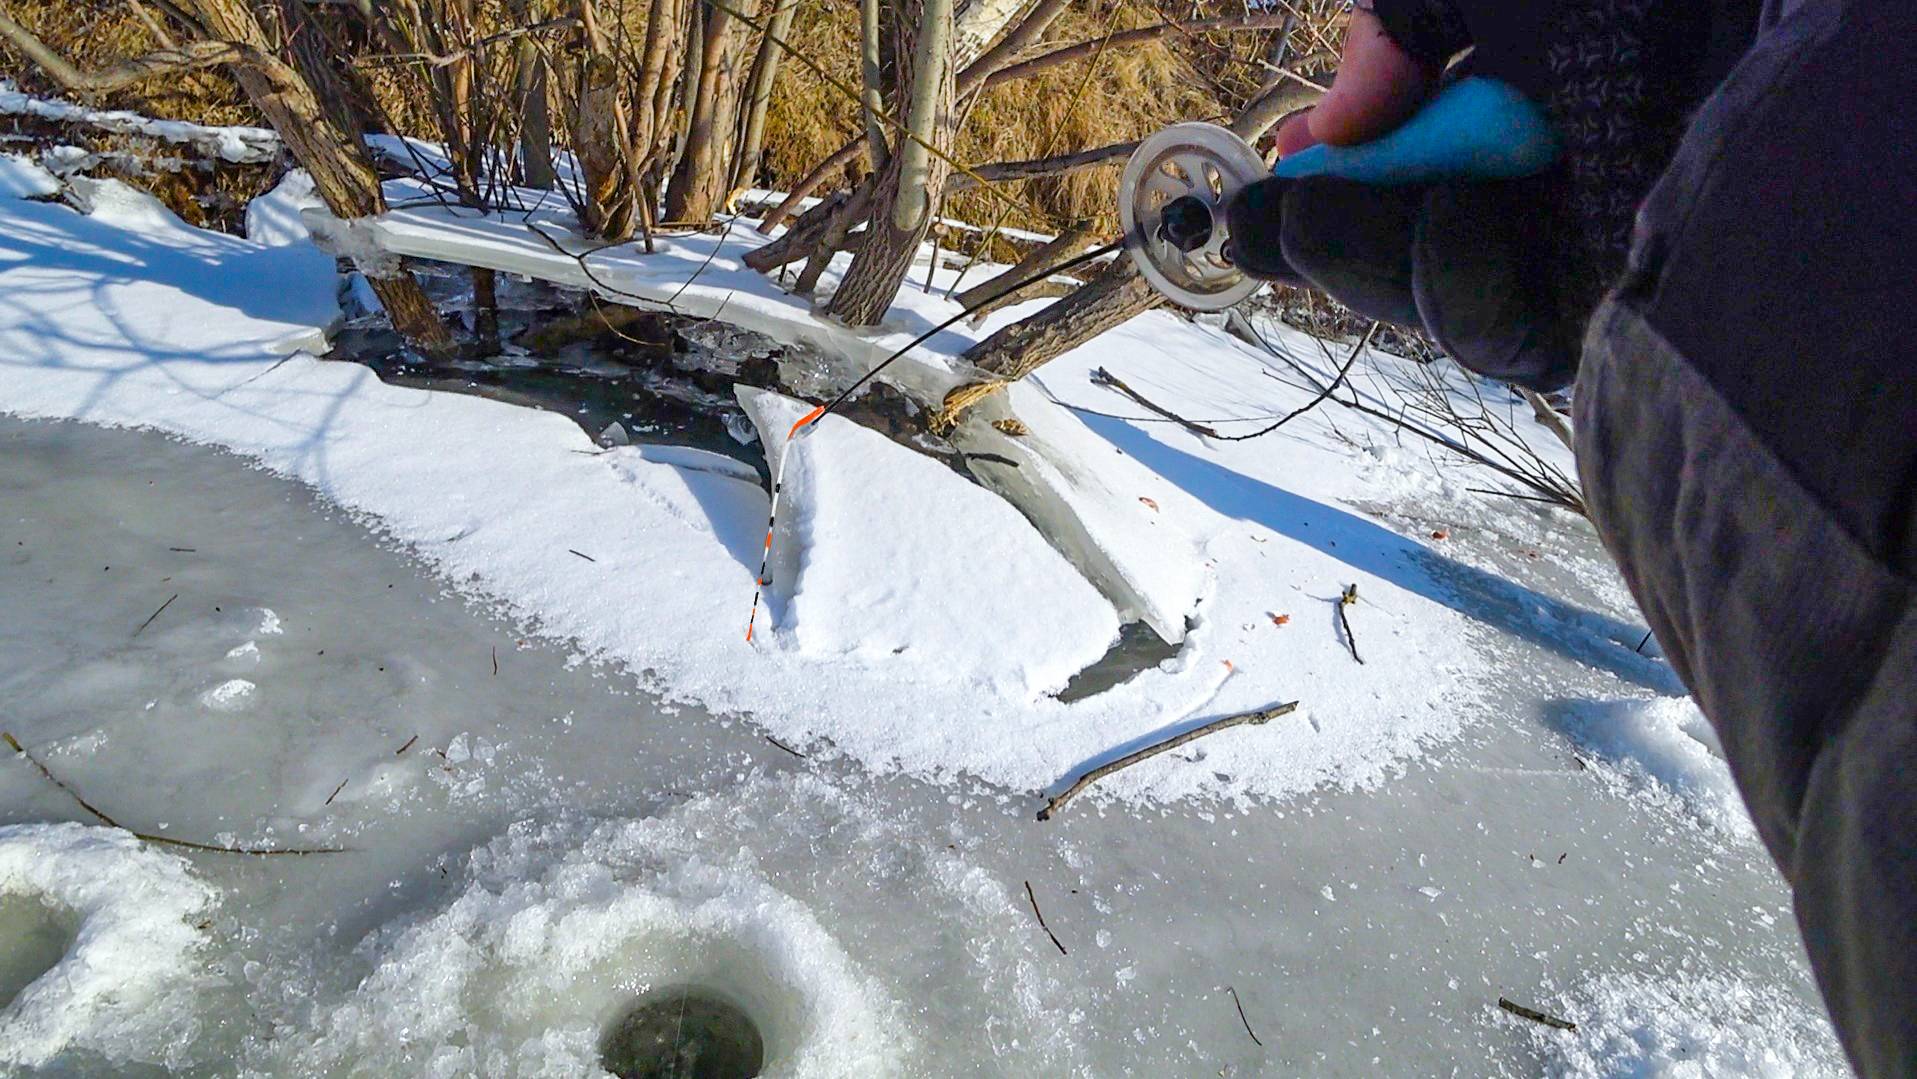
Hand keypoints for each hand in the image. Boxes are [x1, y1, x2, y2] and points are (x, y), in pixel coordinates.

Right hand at [1222, 0, 1745, 391]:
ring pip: (1433, 297)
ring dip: (1363, 256)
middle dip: (1322, 234)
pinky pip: (1499, 334)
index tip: (1274, 171)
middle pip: (1405, 243)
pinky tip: (1451, 216)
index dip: (1333, 175)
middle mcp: (1548, 186)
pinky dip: (1452, 284)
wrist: (1762, 39)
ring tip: (1323, 211)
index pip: (1410, 162)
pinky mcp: (1607, 316)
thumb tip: (1331, 127)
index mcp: (1530, 103)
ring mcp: (1575, 255)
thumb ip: (1397, 32)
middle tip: (1254, 223)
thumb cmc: (1640, 7)